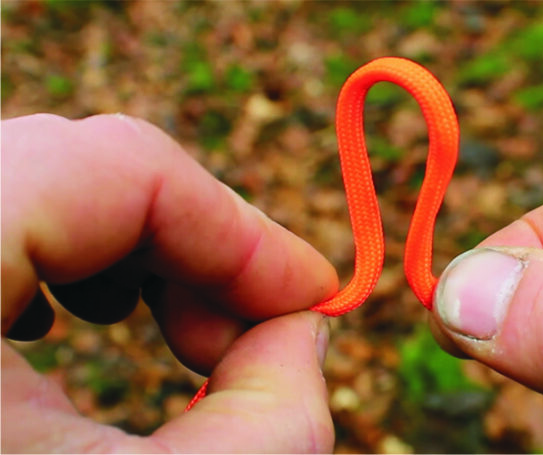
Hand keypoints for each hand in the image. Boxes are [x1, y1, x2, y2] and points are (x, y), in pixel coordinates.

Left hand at [1, 114, 338, 451]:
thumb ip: (268, 420)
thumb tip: (304, 331)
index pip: (121, 167)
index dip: (241, 229)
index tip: (312, 295)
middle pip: (83, 167)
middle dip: (199, 248)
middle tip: (253, 335)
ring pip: (43, 183)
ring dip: (140, 249)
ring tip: (180, 336)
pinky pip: (2, 216)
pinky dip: (69, 257)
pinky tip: (83, 318)